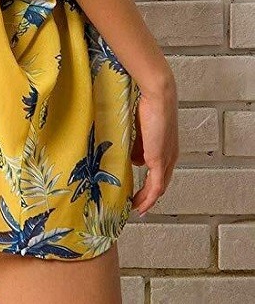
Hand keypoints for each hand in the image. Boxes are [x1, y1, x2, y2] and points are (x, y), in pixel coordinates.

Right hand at [130, 73, 178, 216]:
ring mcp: (167, 159)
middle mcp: (170, 156)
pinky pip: (155, 186)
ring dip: (147, 200)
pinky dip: (148, 198)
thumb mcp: (140, 128)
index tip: (138, 192)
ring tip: (135, 207)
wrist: (158, 96)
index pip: (159, 172)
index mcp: (166, 147)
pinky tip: (140, 205)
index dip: (150, 184)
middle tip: (136, 205)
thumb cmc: (148, 104)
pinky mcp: (160, 160)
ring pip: (158, 188)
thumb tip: (133, 160)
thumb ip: (138, 144)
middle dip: (148, 196)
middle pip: (160, 183)